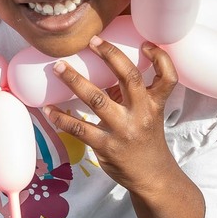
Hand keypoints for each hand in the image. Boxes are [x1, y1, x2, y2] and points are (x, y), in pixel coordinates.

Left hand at [44, 37, 177, 194]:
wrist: (151, 176)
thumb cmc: (147, 140)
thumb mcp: (149, 115)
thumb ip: (130, 94)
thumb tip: (103, 71)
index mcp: (154, 104)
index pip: (167, 77)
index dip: (159, 58)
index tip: (145, 44)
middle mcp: (141, 113)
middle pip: (129, 77)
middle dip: (110, 55)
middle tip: (92, 40)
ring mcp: (123, 129)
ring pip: (97, 100)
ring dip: (75, 81)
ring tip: (59, 68)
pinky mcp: (105, 146)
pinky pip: (79, 128)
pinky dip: (61, 118)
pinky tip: (49, 110)